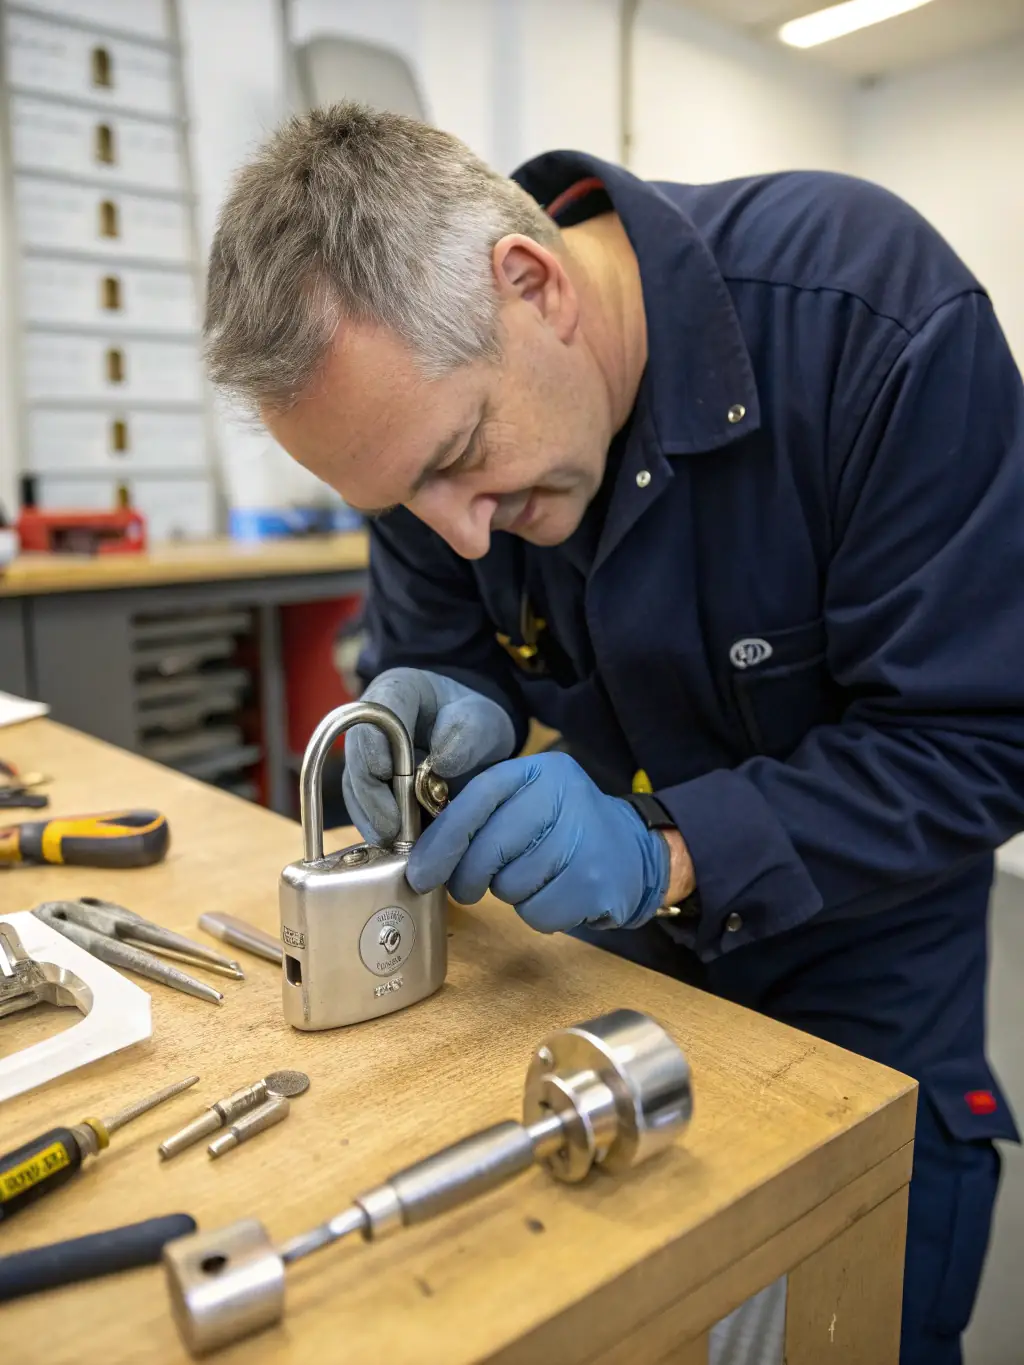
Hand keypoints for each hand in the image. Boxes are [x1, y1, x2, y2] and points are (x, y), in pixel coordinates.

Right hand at [342, 668, 515, 843]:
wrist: (474, 739)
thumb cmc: (476, 720)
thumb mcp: (484, 718)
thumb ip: (467, 732)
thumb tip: (440, 764)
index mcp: (396, 693)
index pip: (371, 717)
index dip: (372, 745)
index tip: (385, 773)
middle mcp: (371, 727)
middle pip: (356, 761)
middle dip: (372, 797)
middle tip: (393, 829)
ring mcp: (367, 761)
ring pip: (357, 793)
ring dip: (375, 822)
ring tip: (398, 846)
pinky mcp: (373, 791)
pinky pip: (368, 814)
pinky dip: (384, 832)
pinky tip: (400, 850)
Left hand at [406, 752, 670, 933]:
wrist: (634, 853)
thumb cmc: (561, 830)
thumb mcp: (525, 801)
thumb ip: (479, 814)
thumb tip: (423, 855)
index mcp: (540, 770)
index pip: (480, 796)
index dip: (444, 838)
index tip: (421, 871)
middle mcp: (566, 795)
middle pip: (491, 846)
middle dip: (469, 876)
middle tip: (470, 887)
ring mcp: (585, 838)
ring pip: (511, 885)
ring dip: (510, 894)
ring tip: (533, 879)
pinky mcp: (598, 882)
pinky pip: (538, 911)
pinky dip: (538, 912)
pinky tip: (556, 895)